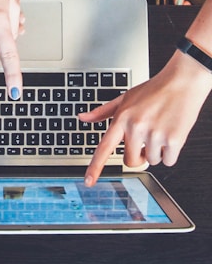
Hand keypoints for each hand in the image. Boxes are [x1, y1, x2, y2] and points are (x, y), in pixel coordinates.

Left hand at [80, 50, 211, 185]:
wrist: (181, 82)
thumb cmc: (154, 90)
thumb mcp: (125, 97)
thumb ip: (103, 112)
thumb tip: (82, 118)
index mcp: (122, 118)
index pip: (105, 147)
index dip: (95, 166)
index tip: (88, 181)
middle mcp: (136, 127)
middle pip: (131, 161)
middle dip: (138, 155)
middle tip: (146, 138)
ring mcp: (154, 134)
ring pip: (151, 161)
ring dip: (157, 151)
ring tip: (160, 129)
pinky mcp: (173, 140)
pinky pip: (168, 161)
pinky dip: (171, 153)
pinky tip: (171, 133)